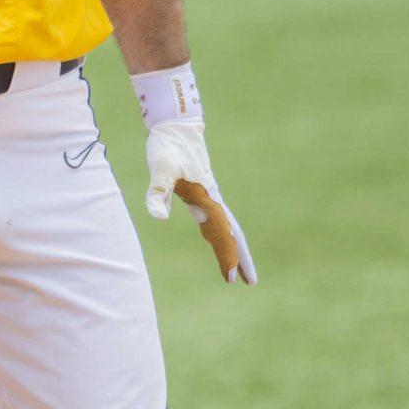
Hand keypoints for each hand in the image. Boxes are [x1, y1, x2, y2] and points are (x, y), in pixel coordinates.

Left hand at [143, 117, 255, 285]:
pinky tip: (218, 242)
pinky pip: (217, 221)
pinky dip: (222, 236)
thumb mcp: (160, 168)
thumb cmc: (168, 146)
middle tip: (251, 283)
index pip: (222, 233)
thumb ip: (157, 191)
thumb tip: (157, 217)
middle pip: (233, 234)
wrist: (177, 126)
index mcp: (208, 198)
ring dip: (234, 249)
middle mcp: (213, 199)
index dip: (227, 255)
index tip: (230, 278)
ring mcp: (211, 196)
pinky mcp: (204, 193)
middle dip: (241, 258)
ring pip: (228, 228)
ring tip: (240, 270)